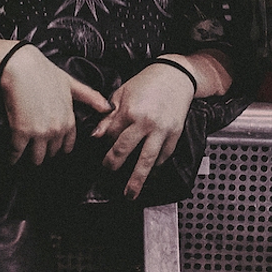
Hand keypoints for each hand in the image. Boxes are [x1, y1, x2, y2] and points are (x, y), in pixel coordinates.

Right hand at [0, 44, 110, 164]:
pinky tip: (9, 158)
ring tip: (22, 153)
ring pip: (36, 158)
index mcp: (68, 120)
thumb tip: (108, 107)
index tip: (50, 146)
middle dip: (43, 152)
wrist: (21, 65)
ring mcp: (39, 132)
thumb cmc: (44, 72)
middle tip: (34, 147)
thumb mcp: (71, 83)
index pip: (67, 147)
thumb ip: (90, 97)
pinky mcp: (20, 132)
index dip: (58, 147)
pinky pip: (16, 154)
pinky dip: (12, 157)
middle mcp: (56, 130)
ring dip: (29, 157)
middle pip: (51, 154)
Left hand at [92, 62, 196, 198]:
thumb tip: (96, 135)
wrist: (175, 77)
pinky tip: (149, 175)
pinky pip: (164, 156)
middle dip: (114, 165)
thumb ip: (109, 116)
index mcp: (130, 111)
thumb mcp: (122, 93)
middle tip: (108, 173)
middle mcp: (146, 123)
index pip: (111, 135)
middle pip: (125, 150)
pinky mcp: (175, 135)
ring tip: (130, 194)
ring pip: (147, 160)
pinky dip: (156, 167)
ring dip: (137, 179)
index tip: (101, 150)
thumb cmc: (147, 82)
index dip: (104, 144)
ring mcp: (162, 131)